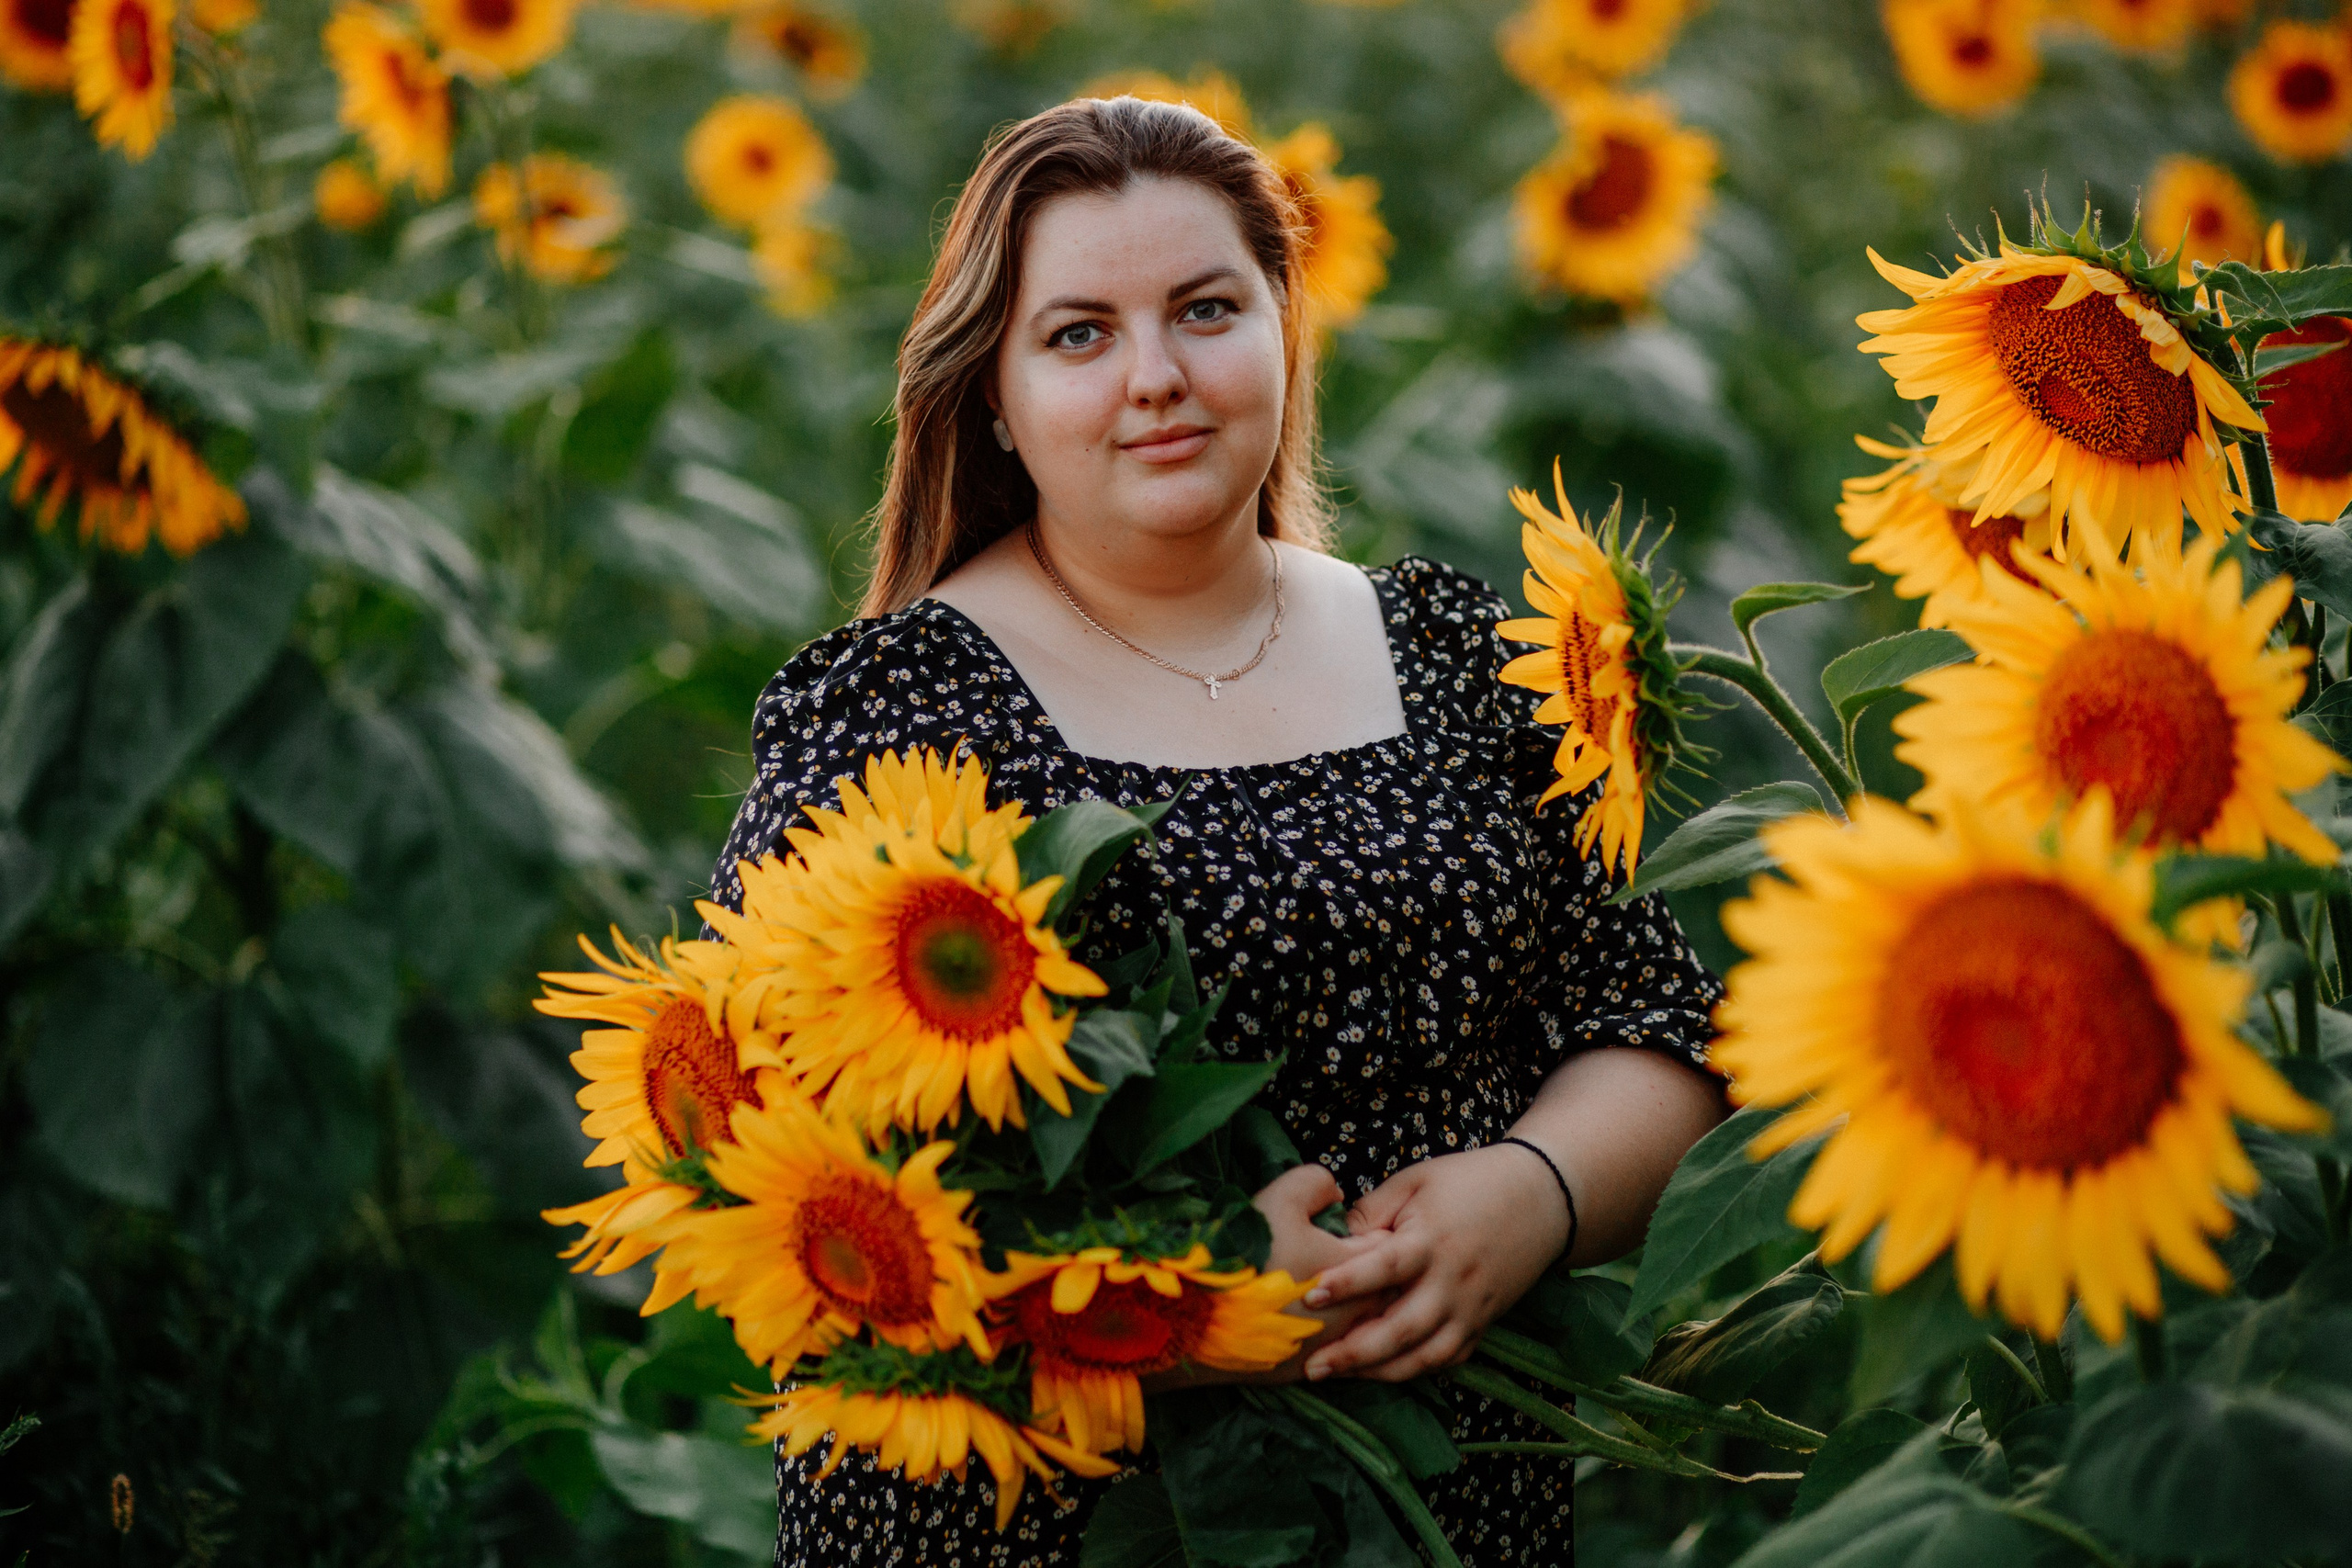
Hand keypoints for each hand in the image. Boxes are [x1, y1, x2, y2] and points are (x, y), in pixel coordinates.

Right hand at [1143, 1163, 1385, 1390]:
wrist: (1194, 1317)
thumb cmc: (1244, 1252)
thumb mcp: (1281, 1196)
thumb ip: (1318, 1184)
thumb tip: (1335, 1196)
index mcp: (1358, 1270)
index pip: (1386, 1247)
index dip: (1367, 1232)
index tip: (1344, 1228)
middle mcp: (1355, 1317)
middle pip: (1377, 1291)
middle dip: (1363, 1275)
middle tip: (1328, 1259)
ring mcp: (1330, 1350)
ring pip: (1354, 1325)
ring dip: (1343, 1308)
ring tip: (1309, 1290)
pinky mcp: (1302, 1372)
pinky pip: (1326, 1351)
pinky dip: (1317, 1335)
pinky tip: (1291, 1320)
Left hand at [1298, 1143, 1572, 1382]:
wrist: (1542, 1199)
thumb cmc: (1469, 1182)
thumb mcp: (1416, 1180)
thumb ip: (1373, 1211)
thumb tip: (1331, 1241)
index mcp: (1433, 1240)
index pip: (1386, 1268)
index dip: (1347, 1284)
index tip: (1310, 1297)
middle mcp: (1454, 1282)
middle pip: (1403, 1328)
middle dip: (1355, 1352)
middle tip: (1312, 1366)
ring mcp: (1472, 1309)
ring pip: (1426, 1356)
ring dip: (1380, 1371)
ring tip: (1338, 1376)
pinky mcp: (1483, 1323)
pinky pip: (1448, 1358)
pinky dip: (1416, 1370)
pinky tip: (1382, 1371)